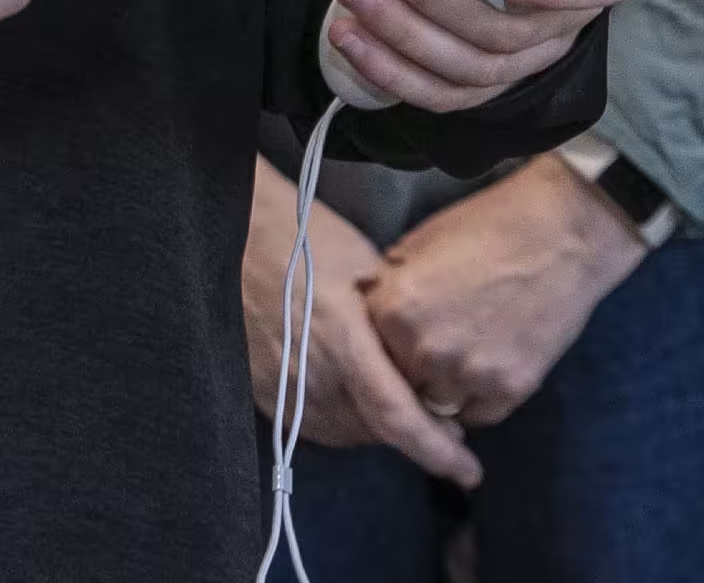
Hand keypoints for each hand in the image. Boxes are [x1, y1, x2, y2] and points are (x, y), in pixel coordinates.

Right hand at [243, 156, 483, 487]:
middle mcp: (308, 373)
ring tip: (401, 405)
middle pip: (373, 432)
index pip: (395, 416)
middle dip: (414, 435)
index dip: (436, 451)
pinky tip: (355, 397)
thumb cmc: (303, 235)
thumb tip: (424, 357)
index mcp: (340, 339)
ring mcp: (280, 386)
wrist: (235, 232)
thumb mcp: (363, 262)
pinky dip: (342, 421)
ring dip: (376, 429)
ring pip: (344, 434)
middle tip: (444, 420)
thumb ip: (394, 318)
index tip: (469, 471)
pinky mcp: (260, 389)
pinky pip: (311, 424)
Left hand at [365, 155, 648, 428]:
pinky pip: (478, 415)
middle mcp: (425, 347)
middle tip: (435, 347)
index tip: (393, 342)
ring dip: (445, 388)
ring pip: (437, 406)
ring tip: (465, 355)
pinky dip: (481, 399)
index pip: (365, 351)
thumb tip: (372, 308)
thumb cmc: (492, 225)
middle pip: (399, 384)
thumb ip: (390, 284)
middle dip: (411, 370)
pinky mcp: (510, 389)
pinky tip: (492, 365)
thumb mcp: (421, 241)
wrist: (564, 233)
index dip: (380, 346)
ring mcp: (468, 373)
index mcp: (395, 307)